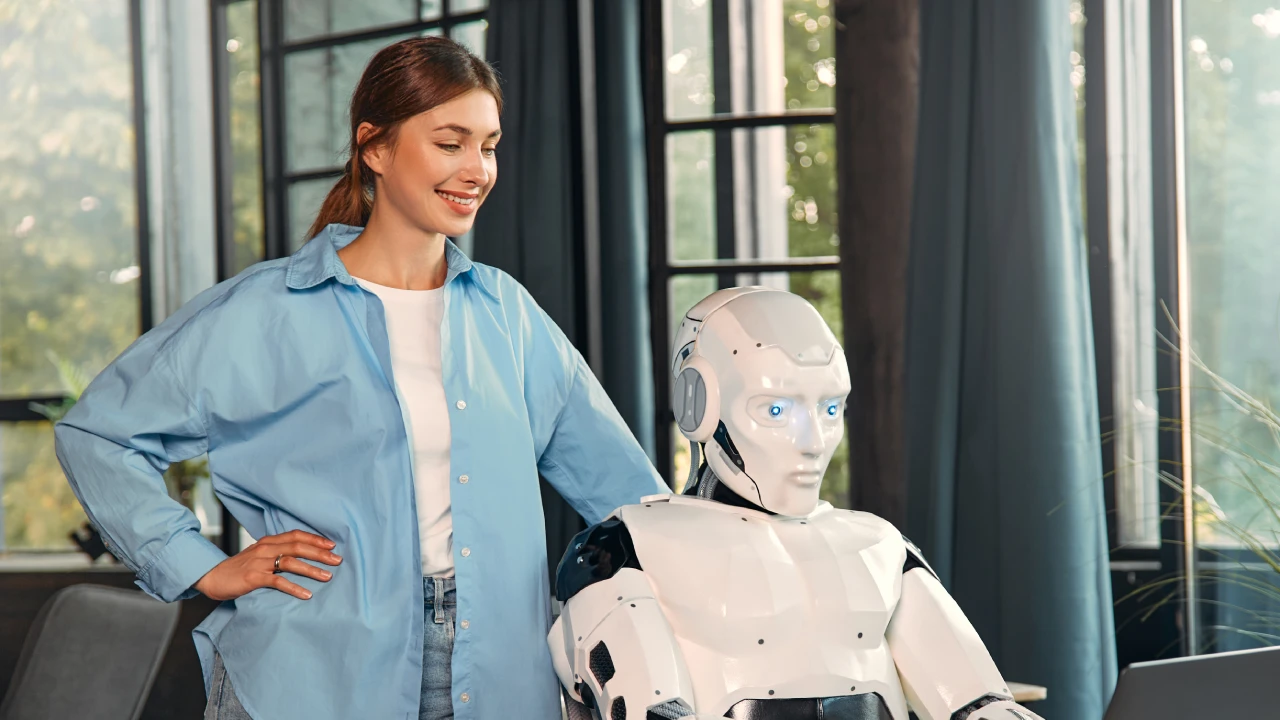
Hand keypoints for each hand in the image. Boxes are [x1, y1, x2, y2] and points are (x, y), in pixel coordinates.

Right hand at [193, 529, 341, 600]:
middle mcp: (265, 548)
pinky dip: (294, 587)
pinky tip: (306, 594)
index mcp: (268, 541)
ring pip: (290, 562)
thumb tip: (302, 556)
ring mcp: (259, 562)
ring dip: (311, 569)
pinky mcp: (253, 578)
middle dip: (320, 553)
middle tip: (338, 560)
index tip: (333, 545)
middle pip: (297, 547)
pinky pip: (277, 581)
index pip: (296, 535)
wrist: (212, 577)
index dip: (315, 539)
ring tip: (327, 576)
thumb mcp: (259, 555)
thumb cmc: (239, 568)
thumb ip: (277, 552)